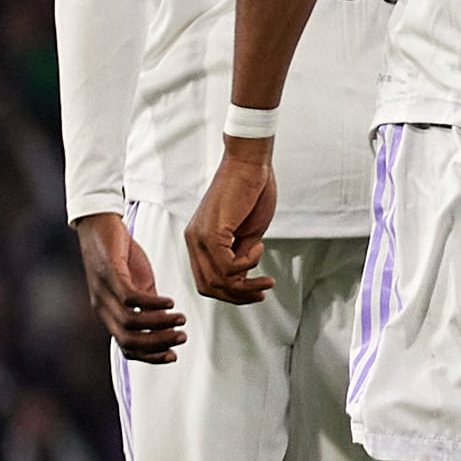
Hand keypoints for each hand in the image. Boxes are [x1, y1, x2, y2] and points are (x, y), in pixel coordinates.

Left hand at [74, 213, 185, 362]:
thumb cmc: (119, 253)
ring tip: (180, 318)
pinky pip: (131, 298)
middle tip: (181, 338)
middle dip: (157, 343)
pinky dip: (152, 303)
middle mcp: (102, 307)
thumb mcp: (137, 282)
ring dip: (159, 324)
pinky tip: (170, 300)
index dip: (149, 356)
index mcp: (108, 313)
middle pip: (127, 339)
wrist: (100, 224)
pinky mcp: (109, 274)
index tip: (173, 355)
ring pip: (130, 321)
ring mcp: (104, 292)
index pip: (126, 346)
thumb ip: (148, 302)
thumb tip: (166, 321)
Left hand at [183, 141, 276, 305]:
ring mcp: (200, 237)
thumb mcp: (248, 231)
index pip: (207, 280)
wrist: (249, 163)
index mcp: (199, 241)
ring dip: (245, 285)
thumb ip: (242, 253)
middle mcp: (193, 241)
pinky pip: (226, 265)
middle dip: (238, 296)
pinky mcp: (212, 231)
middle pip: (208, 286)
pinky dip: (247, 264)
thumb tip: (243, 276)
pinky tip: (259, 248)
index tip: (257, 291)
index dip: (232, 293)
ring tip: (266, 278)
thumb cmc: (251, 191)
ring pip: (217, 280)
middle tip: (262, 291)